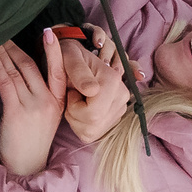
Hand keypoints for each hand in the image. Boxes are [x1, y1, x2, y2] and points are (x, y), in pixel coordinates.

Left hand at [0, 31, 68, 177]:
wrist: (27, 166)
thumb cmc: (32, 141)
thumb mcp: (46, 116)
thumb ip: (42, 96)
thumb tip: (26, 73)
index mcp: (59, 101)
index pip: (58, 70)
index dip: (53, 50)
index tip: (48, 33)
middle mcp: (49, 101)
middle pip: (31, 66)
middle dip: (16, 48)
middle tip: (4, 33)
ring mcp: (33, 106)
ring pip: (17, 71)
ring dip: (3, 53)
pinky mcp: (16, 112)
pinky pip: (5, 82)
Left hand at [61, 29, 129, 143]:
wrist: (75, 60)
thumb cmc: (70, 58)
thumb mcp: (69, 58)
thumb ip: (79, 71)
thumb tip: (92, 90)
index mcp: (113, 80)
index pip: (93, 114)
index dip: (74, 106)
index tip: (72, 90)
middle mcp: (122, 96)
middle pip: (93, 125)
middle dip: (74, 114)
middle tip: (72, 96)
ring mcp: (120, 108)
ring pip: (92, 132)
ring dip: (76, 119)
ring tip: (76, 100)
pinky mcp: (114, 117)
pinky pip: (93, 134)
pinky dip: (80, 124)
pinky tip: (80, 109)